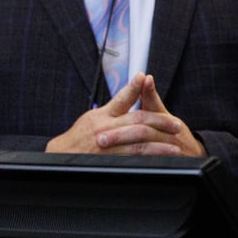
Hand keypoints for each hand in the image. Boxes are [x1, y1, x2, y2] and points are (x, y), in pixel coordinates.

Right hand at [45, 73, 204, 156]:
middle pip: (137, 121)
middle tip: (176, 125)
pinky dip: (147, 159)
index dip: (134, 87)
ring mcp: (108, 146)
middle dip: (160, 121)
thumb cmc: (80, 136)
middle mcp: (105, 129)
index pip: (121, 99)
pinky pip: (132, 159)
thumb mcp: (94, 116)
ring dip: (159, 145)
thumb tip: (136, 83)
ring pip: (137, 143)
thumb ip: (117, 104)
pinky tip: (160, 160)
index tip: (145, 77)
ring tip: (175, 146)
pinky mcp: (109, 161)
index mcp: (103, 116)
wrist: (61, 158)